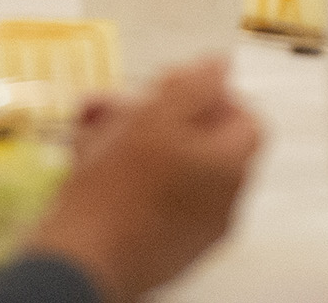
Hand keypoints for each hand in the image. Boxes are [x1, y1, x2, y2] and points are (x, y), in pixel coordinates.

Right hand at [26, 60, 261, 302]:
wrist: (80, 263)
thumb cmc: (118, 186)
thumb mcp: (156, 118)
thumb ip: (195, 86)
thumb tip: (222, 65)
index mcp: (231, 169)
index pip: (247, 119)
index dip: (214, 95)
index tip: (172, 86)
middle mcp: (223, 204)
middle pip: (203, 142)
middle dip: (158, 113)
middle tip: (119, 102)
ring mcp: (194, 232)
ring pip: (171, 167)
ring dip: (134, 137)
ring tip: (90, 123)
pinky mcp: (162, 249)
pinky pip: (155, 198)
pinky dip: (128, 173)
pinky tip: (88, 156)